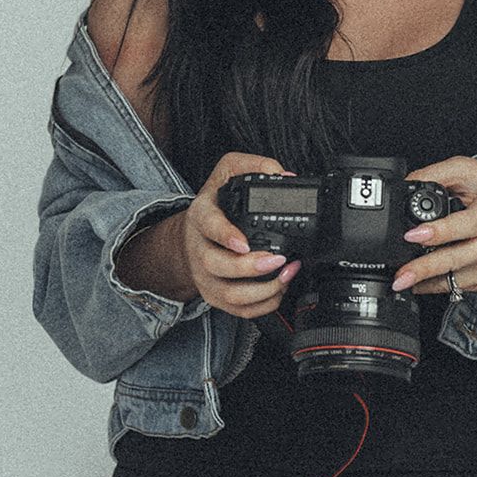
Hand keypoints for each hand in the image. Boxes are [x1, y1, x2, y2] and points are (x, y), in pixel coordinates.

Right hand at [180, 152, 302, 316]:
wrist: (191, 235)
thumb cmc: (214, 204)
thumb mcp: (228, 172)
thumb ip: (254, 165)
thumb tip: (283, 175)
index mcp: (201, 216)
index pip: (209, 226)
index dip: (226, 236)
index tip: (244, 242)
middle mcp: (200, 249)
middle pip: (218, 266)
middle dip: (251, 267)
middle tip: (278, 259)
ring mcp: (206, 276)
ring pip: (230, 295)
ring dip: (262, 290)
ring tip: (286, 275)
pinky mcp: (216, 296)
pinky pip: (239, 310)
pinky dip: (264, 305)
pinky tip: (280, 289)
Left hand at [390, 157, 476, 295]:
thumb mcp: (470, 170)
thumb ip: (437, 174)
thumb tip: (406, 184)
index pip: (461, 226)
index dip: (435, 232)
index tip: (412, 236)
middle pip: (455, 260)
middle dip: (423, 270)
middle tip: (399, 277)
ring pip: (456, 280)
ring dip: (427, 282)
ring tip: (405, 279)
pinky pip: (463, 287)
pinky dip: (441, 284)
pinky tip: (426, 280)